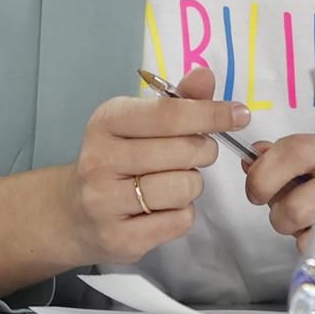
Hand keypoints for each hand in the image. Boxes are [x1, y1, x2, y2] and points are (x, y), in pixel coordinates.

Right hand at [64, 65, 247, 263]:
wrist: (73, 214)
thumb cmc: (118, 158)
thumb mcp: (139, 122)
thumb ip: (177, 100)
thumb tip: (205, 75)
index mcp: (107, 121)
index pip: (170, 115)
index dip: (212, 113)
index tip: (241, 115)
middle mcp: (100, 160)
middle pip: (186, 152)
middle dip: (203, 152)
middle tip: (193, 154)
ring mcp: (105, 202)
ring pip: (186, 187)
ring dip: (192, 185)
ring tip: (171, 183)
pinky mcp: (119, 238)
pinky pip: (180, 220)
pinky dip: (182, 213)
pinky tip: (160, 209)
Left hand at [243, 135, 314, 260]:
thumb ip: (298, 155)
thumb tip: (254, 155)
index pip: (286, 151)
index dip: (262, 170)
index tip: (256, 180)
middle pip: (283, 197)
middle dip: (275, 207)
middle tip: (283, 205)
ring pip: (294, 224)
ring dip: (296, 228)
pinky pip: (312, 247)